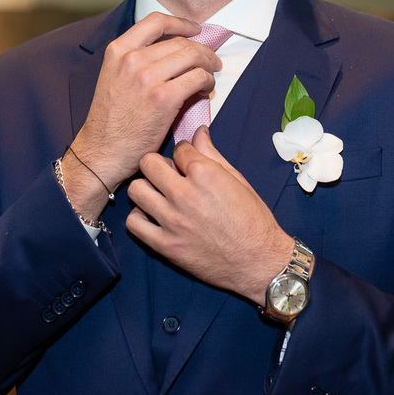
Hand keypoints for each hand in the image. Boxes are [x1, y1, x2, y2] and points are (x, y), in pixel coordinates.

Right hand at [64, 13, 222, 216]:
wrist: (102, 151)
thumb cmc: (111, 119)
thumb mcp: (115, 77)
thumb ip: (138, 60)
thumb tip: (175, 52)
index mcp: (118, 50)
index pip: (156, 21)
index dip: (181, 23)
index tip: (195, 30)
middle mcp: (132, 59)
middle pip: (180, 41)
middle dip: (202, 50)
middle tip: (211, 62)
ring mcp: (147, 77)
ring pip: (193, 57)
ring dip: (208, 66)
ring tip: (208, 78)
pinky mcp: (163, 98)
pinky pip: (198, 78)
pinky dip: (207, 83)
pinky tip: (203, 92)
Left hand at [127, 127, 292, 303]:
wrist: (259, 262)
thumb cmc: (253, 221)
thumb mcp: (237, 180)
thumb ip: (212, 154)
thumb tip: (199, 132)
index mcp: (205, 174)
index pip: (178, 148)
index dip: (184, 154)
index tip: (187, 163)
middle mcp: (185, 194)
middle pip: (148, 163)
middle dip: (159, 165)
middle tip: (168, 176)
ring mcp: (172, 220)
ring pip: (136, 190)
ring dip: (146, 189)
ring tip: (159, 196)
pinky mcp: (165, 245)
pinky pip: (133, 223)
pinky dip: (140, 218)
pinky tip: (154, 217)